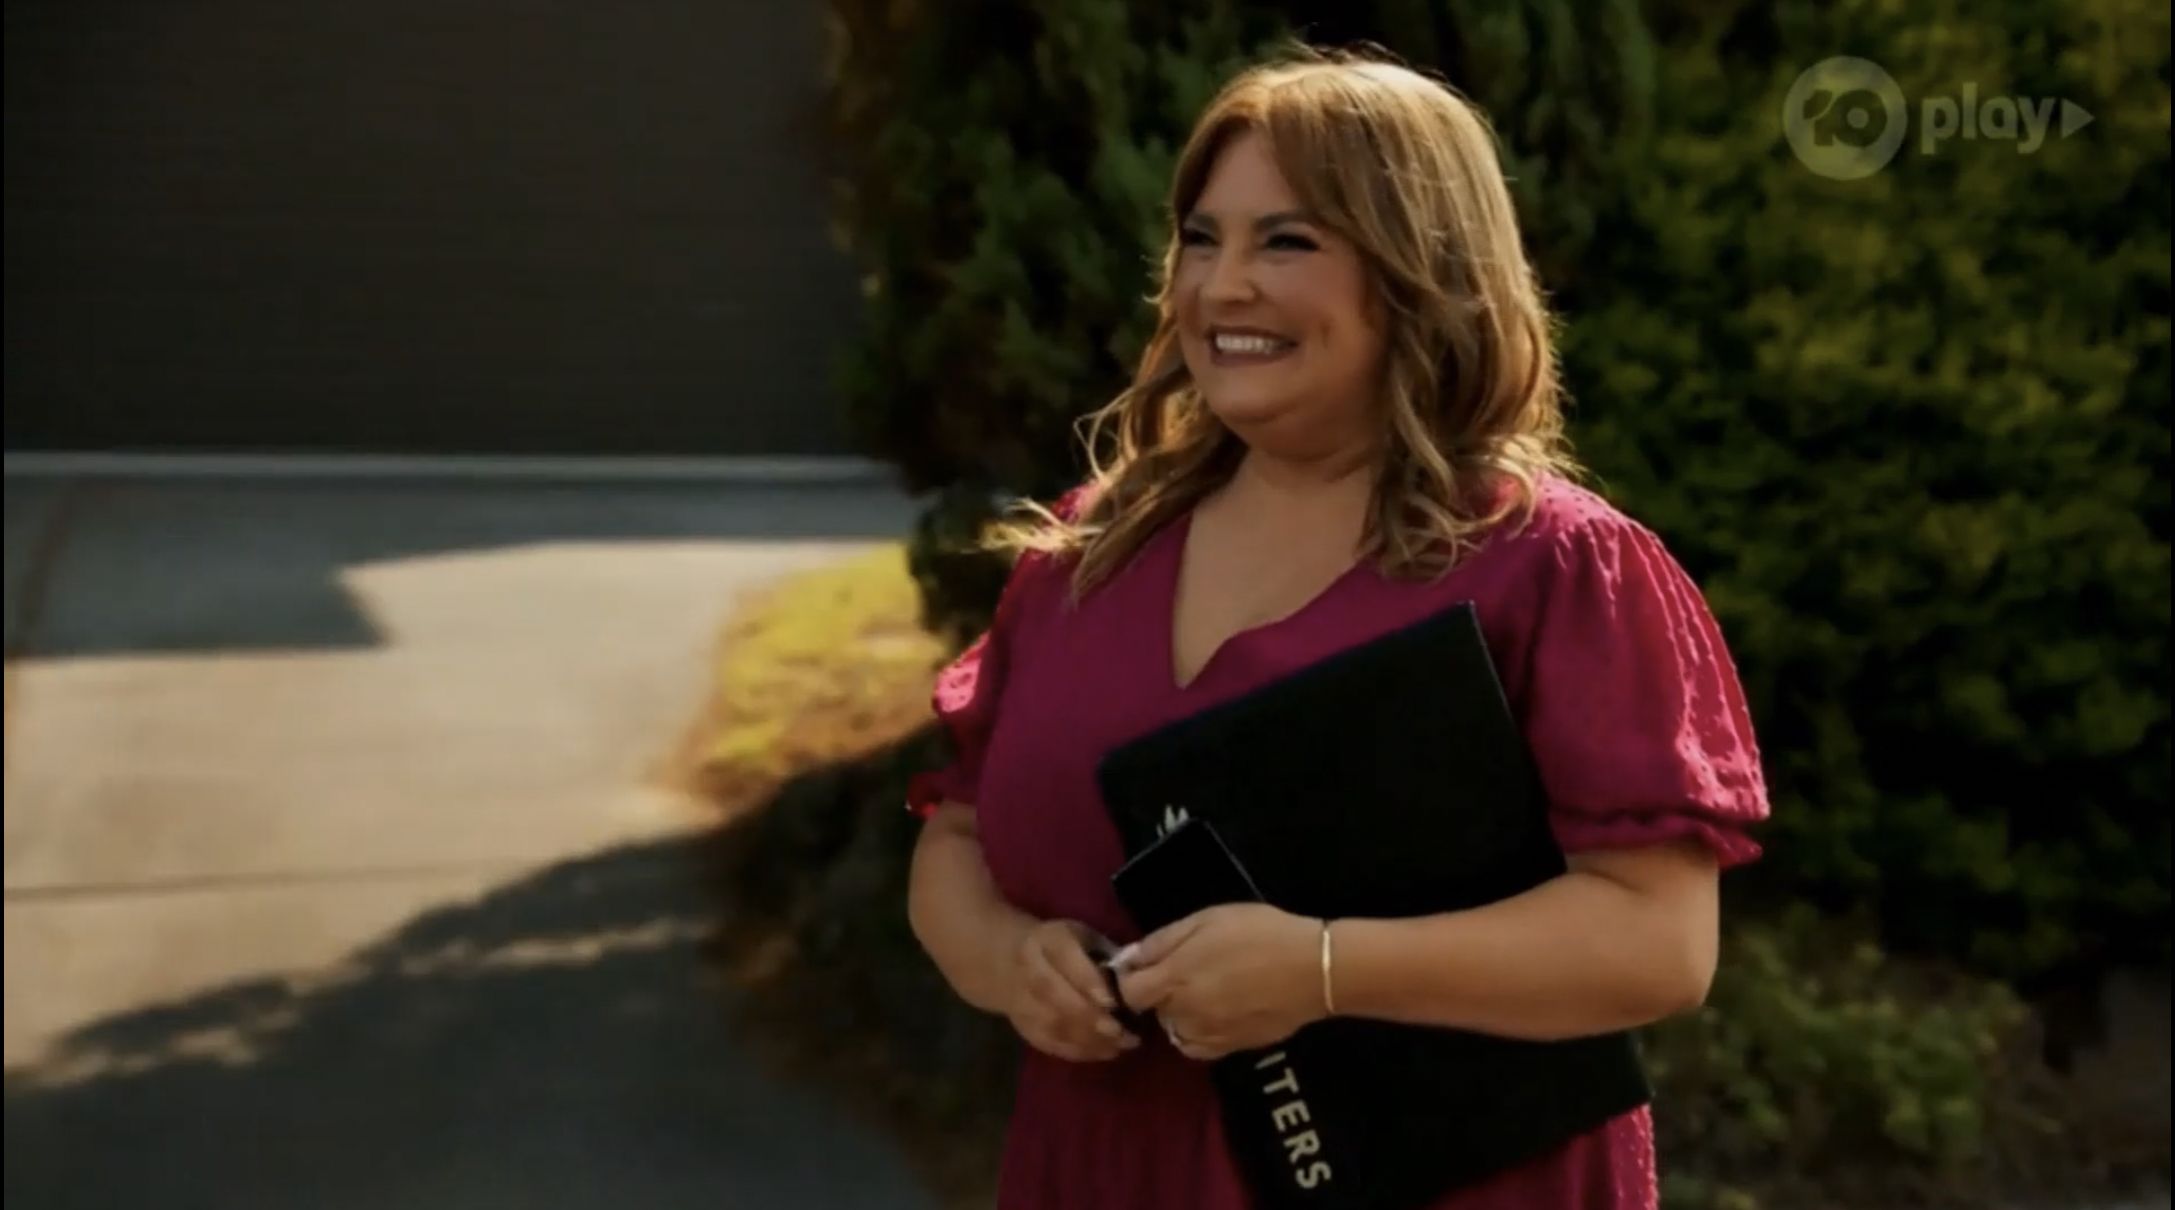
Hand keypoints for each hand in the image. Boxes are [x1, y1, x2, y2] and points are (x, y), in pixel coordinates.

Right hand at [1002, 918, 1142, 1062]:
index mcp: (1049, 940)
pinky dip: (1078, 1052)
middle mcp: (1030, 969)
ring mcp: (1022, 1001)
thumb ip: (1105, 954)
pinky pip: (1049, 1043)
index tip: (1114, 1002)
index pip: (1065, 958)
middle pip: (1057, 996)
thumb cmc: (1060, 946)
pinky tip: (1104, 1052)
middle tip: (1124, 1034)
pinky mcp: (1023, 1026)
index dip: (1088, 981)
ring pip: (1053, 1024)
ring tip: (1122, 1046)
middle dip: (1091, 1018)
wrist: (1005, 960)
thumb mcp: (1082, 936)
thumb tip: (1136, 981)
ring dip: (1089, 1039)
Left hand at [1114, 903, 1324, 1061]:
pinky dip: (1195, 1032)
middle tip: (1186, 968)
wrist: (1312, 970)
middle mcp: (1183, 1013)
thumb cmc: (1259, 934)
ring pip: (1173, 1028)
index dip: (1129, 977)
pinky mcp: (1228, 1050)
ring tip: (1205, 989)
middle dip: (1158, 991)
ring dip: (1178, 1012)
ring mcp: (1206, 1035)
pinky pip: (1195, 1046)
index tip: (1144, 964)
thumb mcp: (1206, 920)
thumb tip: (1126, 960)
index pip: (1127, 991)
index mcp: (1174, 978)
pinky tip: (1215, 1012)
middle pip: (1151, 1009)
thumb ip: (1161, 942)